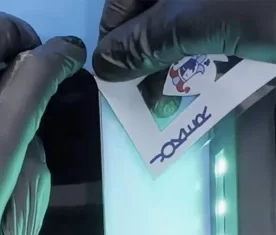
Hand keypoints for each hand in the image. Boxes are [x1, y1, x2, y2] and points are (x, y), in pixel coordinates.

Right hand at [93, 0, 275, 80]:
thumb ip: (146, 40)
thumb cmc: (269, 1)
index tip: (113, 79)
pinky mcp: (249, 19)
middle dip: (148, 56)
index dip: (113, 37)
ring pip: (188, 28)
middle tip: (144, 96)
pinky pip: (218, 38)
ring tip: (175, 97)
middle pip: (156, 13)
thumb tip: (103, 65)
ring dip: (179, 62)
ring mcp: (224, 6)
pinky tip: (216, 78)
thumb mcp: (201, 18)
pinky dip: (213, 56)